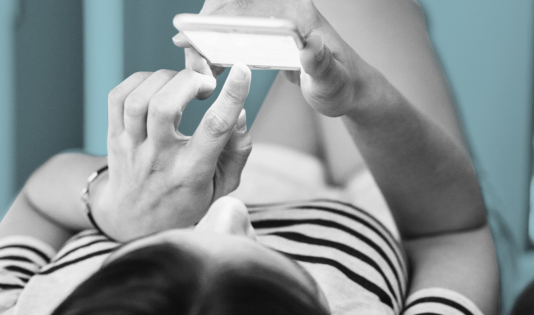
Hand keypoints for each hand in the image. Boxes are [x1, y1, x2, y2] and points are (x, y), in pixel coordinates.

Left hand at [91, 66, 253, 241]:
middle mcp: (159, 159)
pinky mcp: (114, 137)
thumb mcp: (223, 185)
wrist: (135, 220)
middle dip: (190, 81)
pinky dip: (140, 81)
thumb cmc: (187, 199)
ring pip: (139, 99)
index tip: (242, 72)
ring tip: (183, 85)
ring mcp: (131, 148)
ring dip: (166, 79)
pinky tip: (158, 86)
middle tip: (206, 85)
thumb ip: (237, 151)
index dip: (231, 97)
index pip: (213, 130)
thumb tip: (238, 113)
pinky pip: (118, 97)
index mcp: (192, 172)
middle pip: (165, 107)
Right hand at [174, 0, 373, 116]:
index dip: (214, 17)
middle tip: (191, 60)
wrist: (344, 86)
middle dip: (201, 26)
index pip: (247, 4)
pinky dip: (208, 44)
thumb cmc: (340, 85)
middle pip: (227, 4)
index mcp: (296, 12)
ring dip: (201, 36)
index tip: (189, 36)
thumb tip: (310, 46)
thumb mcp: (332, 81)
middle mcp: (279, 6)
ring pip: (221, 14)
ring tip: (198, 71)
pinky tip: (204, 68)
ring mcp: (267, 15)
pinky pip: (225, 27)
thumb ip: (321, 66)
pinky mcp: (259, 28)